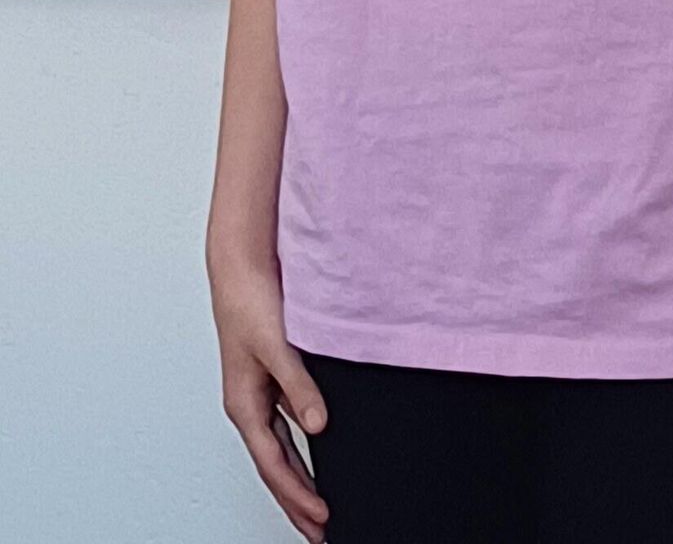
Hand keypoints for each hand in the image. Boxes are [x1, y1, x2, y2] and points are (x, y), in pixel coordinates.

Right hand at [209, 249, 329, 542]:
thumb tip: (318, 426)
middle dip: (295, 501)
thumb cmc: (249, 301)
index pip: (275, 465)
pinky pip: (287, 424)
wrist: (241, 266)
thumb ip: (298, 385)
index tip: (321, 518)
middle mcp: (250, 405)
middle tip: (319, 532)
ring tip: (318, 505)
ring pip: (281, 449)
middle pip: (275, 467)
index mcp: (244, 405)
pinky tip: (319, 448)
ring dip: (299, 478)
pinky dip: (302, 446)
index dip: (298, 494)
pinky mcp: (272, 376)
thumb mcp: (277, 345)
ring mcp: (259, 393)